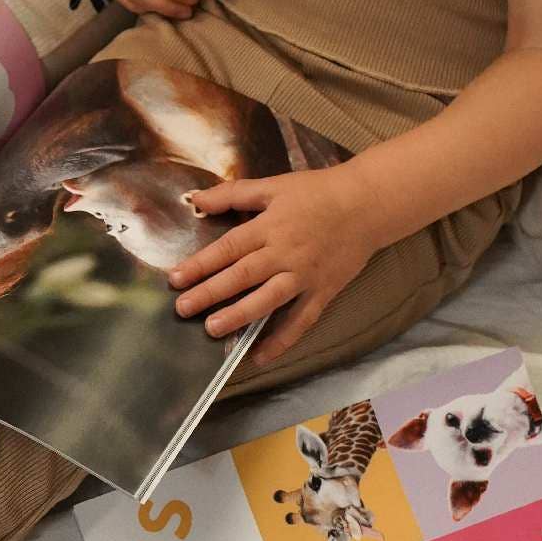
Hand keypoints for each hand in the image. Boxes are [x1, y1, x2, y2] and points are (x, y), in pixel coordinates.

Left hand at [168, 165, 374, 368]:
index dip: (200, 264)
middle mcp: (284, 254)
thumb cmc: (317, 192)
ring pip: (268, 300)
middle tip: (184, 309)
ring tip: (213, 330)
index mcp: (269, 227)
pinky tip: (259, 355)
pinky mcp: (323, 293)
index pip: (228, 248)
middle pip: (242, 276)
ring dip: (240, 316)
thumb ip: (233, 194)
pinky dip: (282, 340)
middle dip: (210, 293)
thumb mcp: (273, 185)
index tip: (175, 279)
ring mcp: (304, 276)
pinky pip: (300, 321)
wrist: (366, 205)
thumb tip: (197, 200)